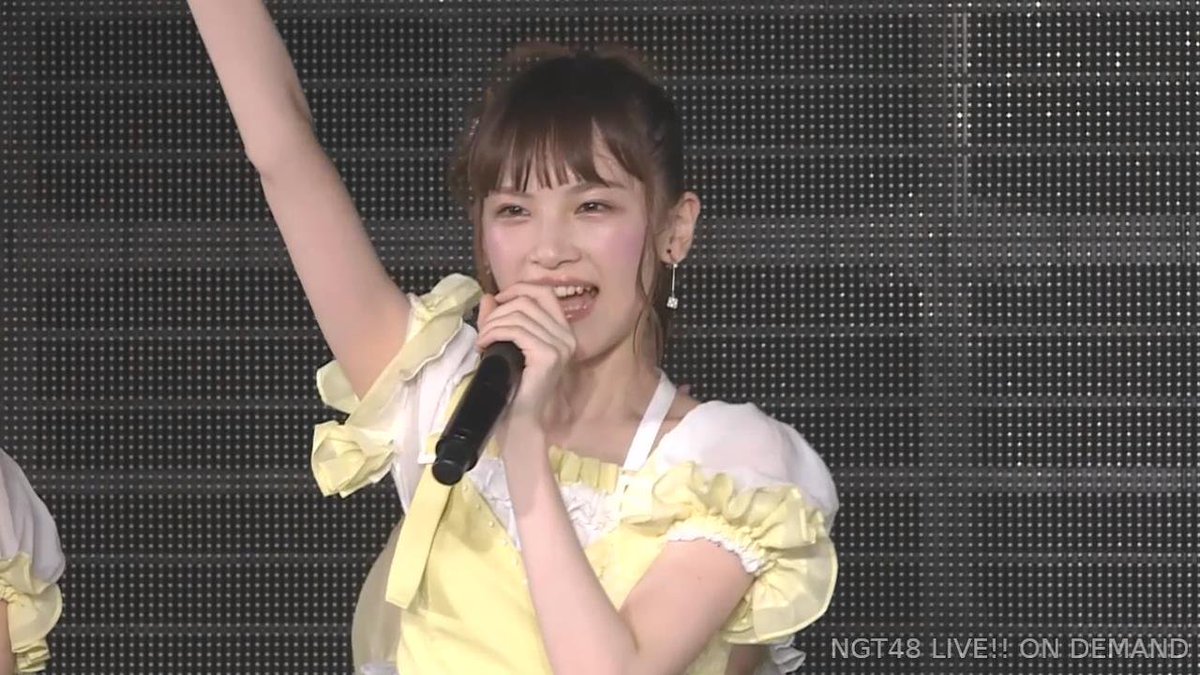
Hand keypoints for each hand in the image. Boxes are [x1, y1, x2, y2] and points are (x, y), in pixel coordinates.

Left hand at [476, 282, 576, 429]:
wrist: (521, 421)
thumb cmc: (515, 387)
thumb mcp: (506, 345)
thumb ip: (499, 319)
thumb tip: (488, 298)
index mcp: (562, 330)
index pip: (544, 292)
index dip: (517, 289)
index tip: (497, 303)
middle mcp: (566, 335)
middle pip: (528, 300)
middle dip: (498, 311)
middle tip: (483, 330)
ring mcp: (560, 345)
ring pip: (519, 314)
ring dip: (492, 325)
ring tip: (482, 341)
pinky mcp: (548, 356)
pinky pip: (517, 331)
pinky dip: (495, 333)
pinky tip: (485, 346)